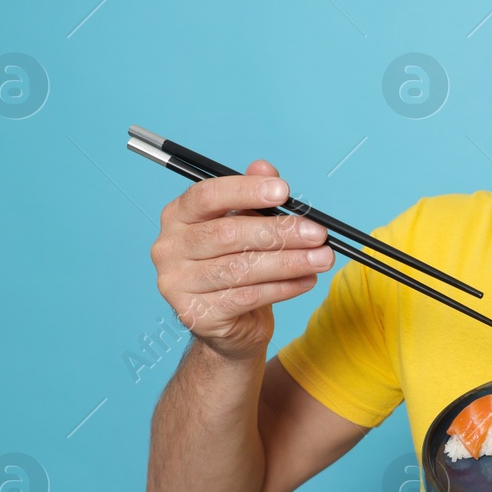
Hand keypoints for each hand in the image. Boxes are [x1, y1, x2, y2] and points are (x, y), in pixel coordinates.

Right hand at [149, 159, 332, 359]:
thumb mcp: (246, 225)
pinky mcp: (196, 315)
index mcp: (178, 216)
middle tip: (318, 233)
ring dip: (289, 262)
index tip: (284, 191)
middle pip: (228, 234)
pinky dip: (284, 287)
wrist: (229, 324)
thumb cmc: (236, 265)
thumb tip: (264, 167)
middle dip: (280, 232)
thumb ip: (252, 197)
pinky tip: (307, 280)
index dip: (246, 190)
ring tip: (322, 259)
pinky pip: (248, 296)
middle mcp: (169, 248)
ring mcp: (177, 284)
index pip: (207, 196)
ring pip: (241, 268)